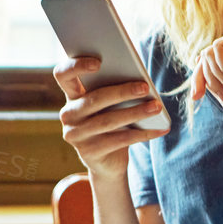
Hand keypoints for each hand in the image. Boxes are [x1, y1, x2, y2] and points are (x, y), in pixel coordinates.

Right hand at [54, 57, 169, 176]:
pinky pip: (119, 140)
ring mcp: (76, 136)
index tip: (98, 62)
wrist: (107, 161)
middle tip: (144, 87)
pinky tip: (159, 129)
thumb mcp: (109, 104)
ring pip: (107, 121)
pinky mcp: (89, 153)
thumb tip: (138, 79)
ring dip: (136, 112)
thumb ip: (113, 88)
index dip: (76, 66)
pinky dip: (143, 134)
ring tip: (156, 107)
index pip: (63, 75)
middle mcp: (68, 115)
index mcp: (72, 96)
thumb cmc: (111, 121)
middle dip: (121, 92)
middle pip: (93, 99)